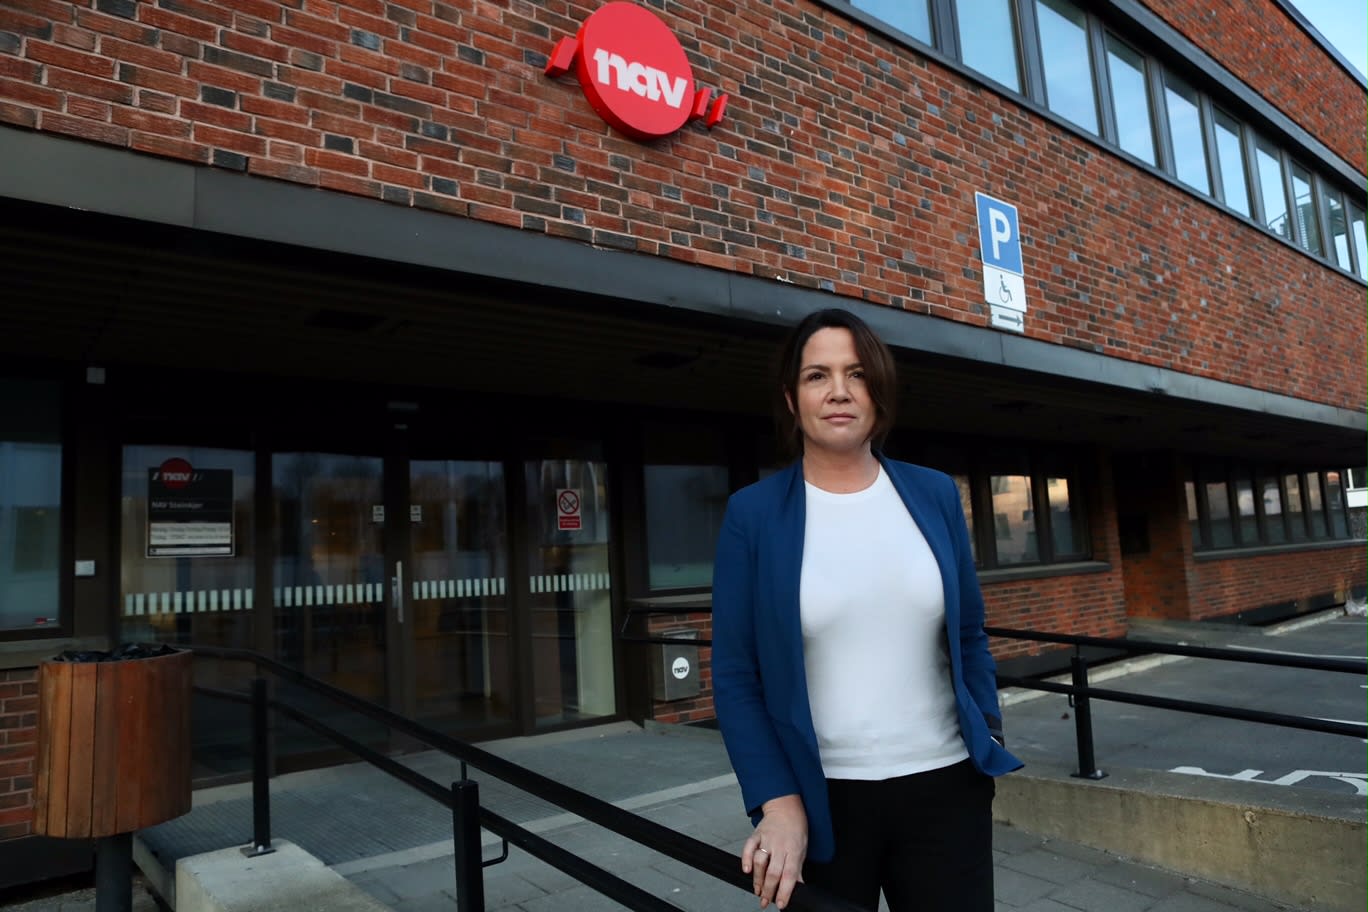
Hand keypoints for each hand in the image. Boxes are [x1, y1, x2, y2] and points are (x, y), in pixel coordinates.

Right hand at [742, 794, 807, 909]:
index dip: (785, 891)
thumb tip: (798, 887)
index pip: (789, 875)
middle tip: (765, 902)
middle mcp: (780, 845)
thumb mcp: (802, 849)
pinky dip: (745, 859)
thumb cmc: (796, 828)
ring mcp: (767, 839)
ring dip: (757, 879)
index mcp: (794, 850)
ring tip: (758, 890)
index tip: (781, 904)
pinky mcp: (756, 834)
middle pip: (773, 872)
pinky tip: (746, 871)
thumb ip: (798, 868)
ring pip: (760, 862)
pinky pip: (748, 847)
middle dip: (768, 890)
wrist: (785, 807)